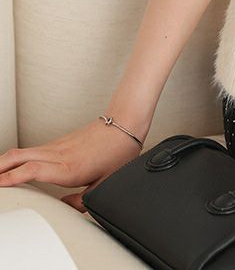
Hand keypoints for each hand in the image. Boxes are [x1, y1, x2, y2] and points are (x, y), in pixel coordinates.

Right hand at [0, 118, 145, 212]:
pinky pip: (34, 149)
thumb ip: (83, 201)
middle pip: (20, 156)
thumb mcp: (106, 183)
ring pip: (25, 151)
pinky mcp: (60, 141)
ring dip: (7, 161)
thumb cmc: (119, 151)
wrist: (125, 123)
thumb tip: (64, 207)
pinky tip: (15, 165)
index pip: (32, 170)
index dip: (12, 177)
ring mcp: (59, 145)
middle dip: (0, 167)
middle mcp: (60, 154)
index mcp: (69, 167)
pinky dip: (19, 157)